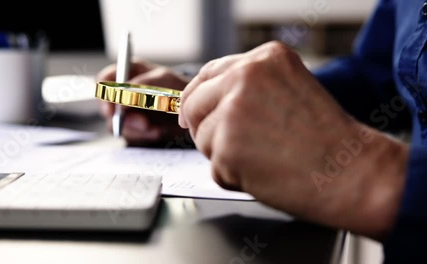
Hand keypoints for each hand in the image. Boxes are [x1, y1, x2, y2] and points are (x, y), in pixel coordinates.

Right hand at [96, 60, 191, 146]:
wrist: (191, 107)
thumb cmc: (177, 86)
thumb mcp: (163, 79)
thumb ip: (142, 84)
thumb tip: (122, 94)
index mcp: (126, 73)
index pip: (103, 81)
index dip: (104, 94)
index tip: (113, 108)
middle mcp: (122, 92)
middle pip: (107, 107)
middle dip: (123, 118)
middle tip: (142, 123)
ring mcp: (126, 111)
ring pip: (117, 125)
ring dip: (135, 129)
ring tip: (155, 129)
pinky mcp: (133, 128)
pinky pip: (130, 136)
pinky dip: (143, 136)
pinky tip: (157, 132)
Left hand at [179, 41, 408, 239]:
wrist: (351, 173)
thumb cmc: (327, 139)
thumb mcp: (289, 90)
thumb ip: (248, 88)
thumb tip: (206, 100)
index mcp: (263, 59)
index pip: (208, 74)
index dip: (198, 97)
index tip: (192, 112)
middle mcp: (245, 77)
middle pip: (194, 105)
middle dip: (206, 129)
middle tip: (237, 145)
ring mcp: (233, 111)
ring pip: (202, 138)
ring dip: (223, 155)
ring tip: (264, 158)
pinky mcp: (227, 147)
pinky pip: (214, 167)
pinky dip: (233, 177)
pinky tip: (264, 172)